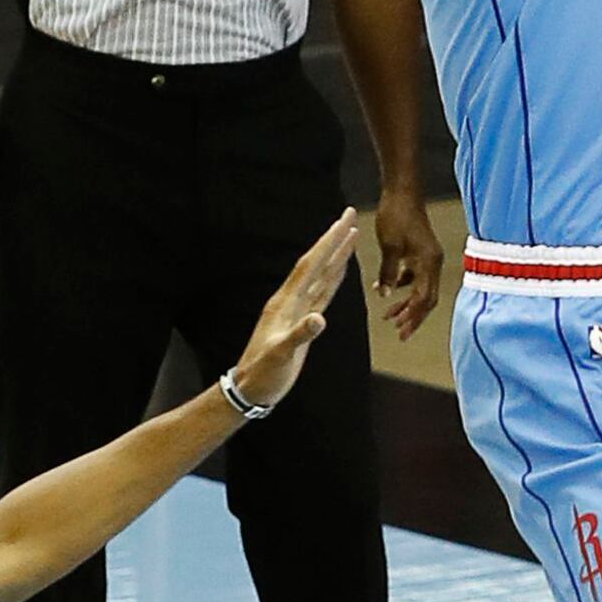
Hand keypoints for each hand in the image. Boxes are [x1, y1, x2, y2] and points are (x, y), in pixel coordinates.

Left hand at [230, 212, 358, 411]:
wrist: (251, 388)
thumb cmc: (263, 374)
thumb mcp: (280, 356)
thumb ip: (299, 336)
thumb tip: (319, 319)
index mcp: (285, 302)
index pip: (310, 266)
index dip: (328, 244)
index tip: (345, 223)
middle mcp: (291, 299)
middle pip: (316, 262)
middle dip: (334, 238)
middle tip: (350, 213)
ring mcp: (297, 308)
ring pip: (321, 274)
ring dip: (336, 253)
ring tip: (350, 233)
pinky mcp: (303, 319)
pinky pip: (322, 292)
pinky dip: (333, 277)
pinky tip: (340, 268)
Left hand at [372, 186, 441, 340]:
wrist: (402, 191)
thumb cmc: (396, 215)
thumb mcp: (390, 247)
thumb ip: (389, 273)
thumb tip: (386, 295)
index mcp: (429, 263)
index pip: (424, 299)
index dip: (412, 317)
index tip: (400, 331)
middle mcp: (434, 262)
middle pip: (427, 298)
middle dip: (413, 317)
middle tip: (400, 334)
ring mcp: (429, 257)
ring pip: (421, 289)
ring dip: (406, 304)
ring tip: (390, 317)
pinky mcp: (421, 252)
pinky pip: (415, 276)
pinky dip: (403, 285)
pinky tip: (385, 289)